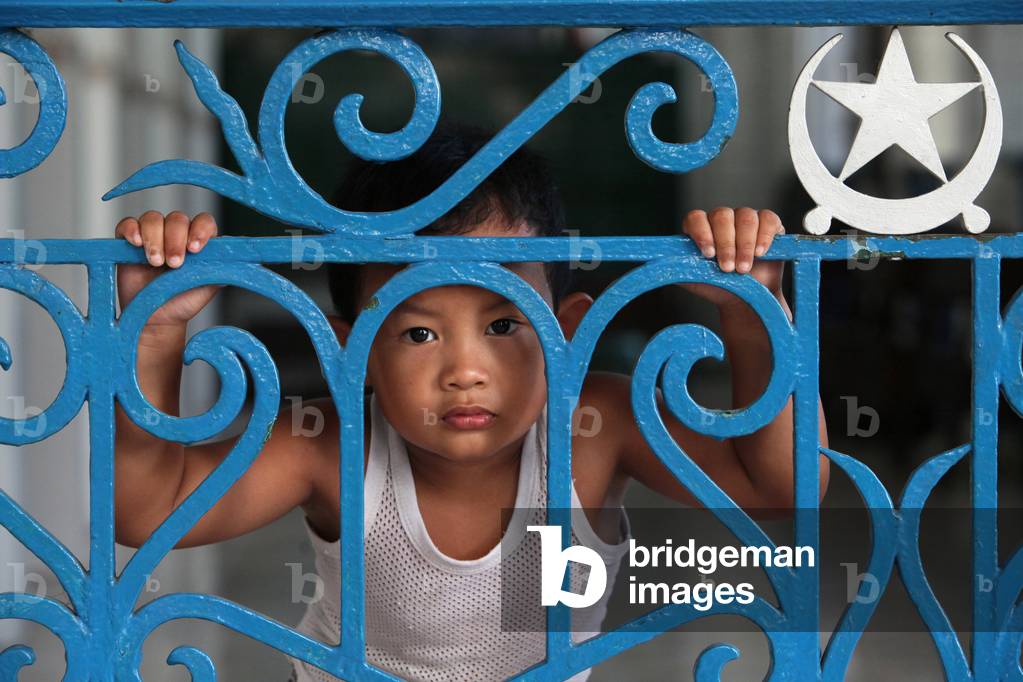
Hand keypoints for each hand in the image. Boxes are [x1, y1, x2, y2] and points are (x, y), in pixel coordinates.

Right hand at [116, 210, 220, 327]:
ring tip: (156, 262)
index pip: (204, 221)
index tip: (195, 249)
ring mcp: (153, 234)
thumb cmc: (184, 301)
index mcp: (199, 239)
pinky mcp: (129, 239)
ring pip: (153, 219)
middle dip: (175, 240)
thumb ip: (223, 269)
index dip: (200, 231)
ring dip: (155, 239)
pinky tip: (136, 244)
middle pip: (177, 219)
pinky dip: (131, 230)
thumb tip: (247, 258)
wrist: (157, 318)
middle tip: (174, 264)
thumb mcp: (207, 286)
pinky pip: (128, 224)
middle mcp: (177, 232)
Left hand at [680, 207, 784, 307]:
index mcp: (700, 228)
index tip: (708, 254)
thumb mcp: (694, 280)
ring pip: (745, 217)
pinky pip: (768, 219)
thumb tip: (658, 262)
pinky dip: (764, 235)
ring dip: (745, 244)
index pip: (696, 217)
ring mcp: (745, 219)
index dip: (701, 233)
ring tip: (743, 268)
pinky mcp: (768, 224)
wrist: (745, 301)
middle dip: (726, 244)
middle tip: (727, 268)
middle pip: (722, 216)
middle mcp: (721, 220)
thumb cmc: (717, 288)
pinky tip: (761, 253)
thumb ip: (677, 267)